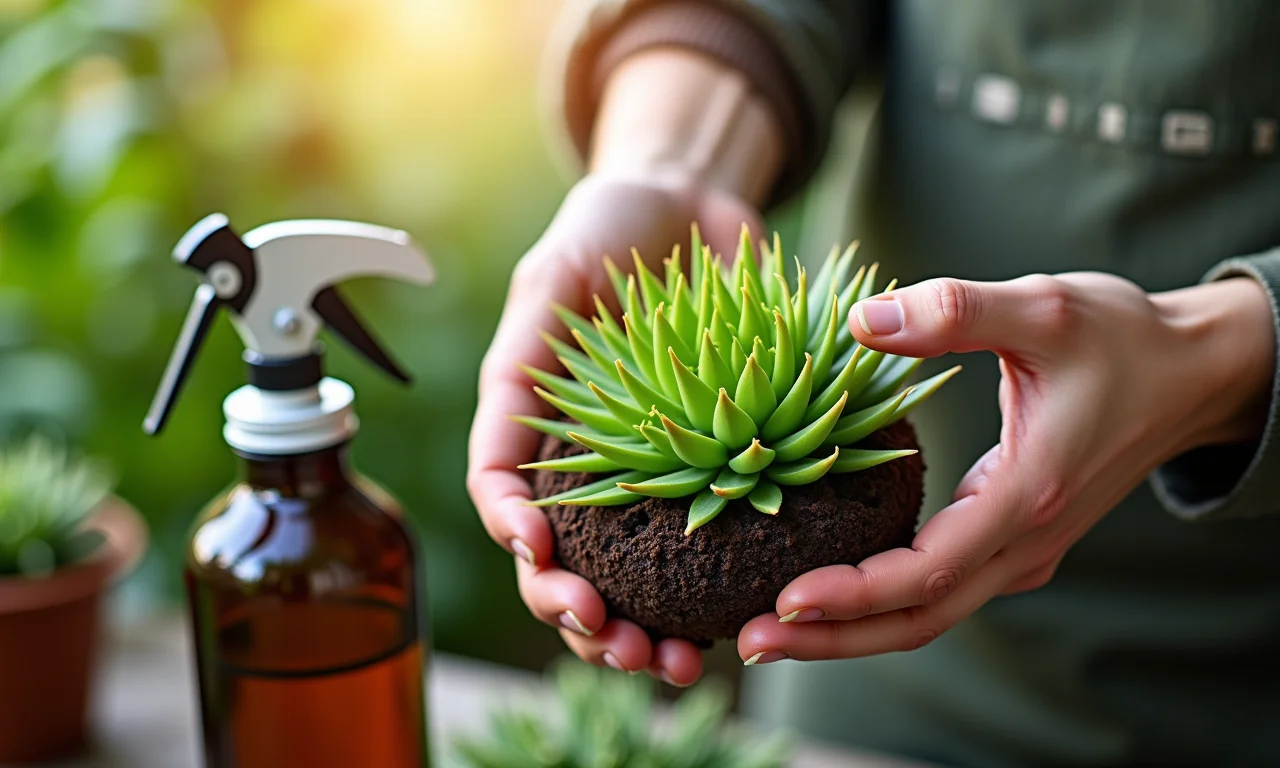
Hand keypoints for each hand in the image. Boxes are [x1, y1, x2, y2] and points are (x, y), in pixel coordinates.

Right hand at [468, 172, 761, 683]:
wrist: (696, 204)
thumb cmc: (609, 229)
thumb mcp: (552, 275)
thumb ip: (524, 354)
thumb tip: (504, 464)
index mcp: (534, 421)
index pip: (504, 494)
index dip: (515, 535)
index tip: (541, 554)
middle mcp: (584, 458)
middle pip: (564, 558)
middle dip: (580, 613)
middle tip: (618, 642)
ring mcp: (648, 470)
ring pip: (630, 574)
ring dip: (641, 628)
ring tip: (671, 663)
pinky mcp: (709, 467)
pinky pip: (706, 542)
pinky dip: (710, 594)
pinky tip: (726, 628)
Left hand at [738, 271, 1274, 663]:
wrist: (1192, 374)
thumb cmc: (1123, 338)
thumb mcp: (1044, 307)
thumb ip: (954, 311)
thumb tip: (859, 320)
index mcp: (1030, 496)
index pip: (931, 571)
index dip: (855, 594)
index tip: (786, 598)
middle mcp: (1026, 541)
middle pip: (920, 618)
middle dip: (834, 638)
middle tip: (751, 638)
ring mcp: (1021, 549)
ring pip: (928, 614)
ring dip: (851, 630)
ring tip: (771, 628)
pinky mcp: (1012, 539)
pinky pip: (939, 589)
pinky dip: (880, 603)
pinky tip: (827, 588)